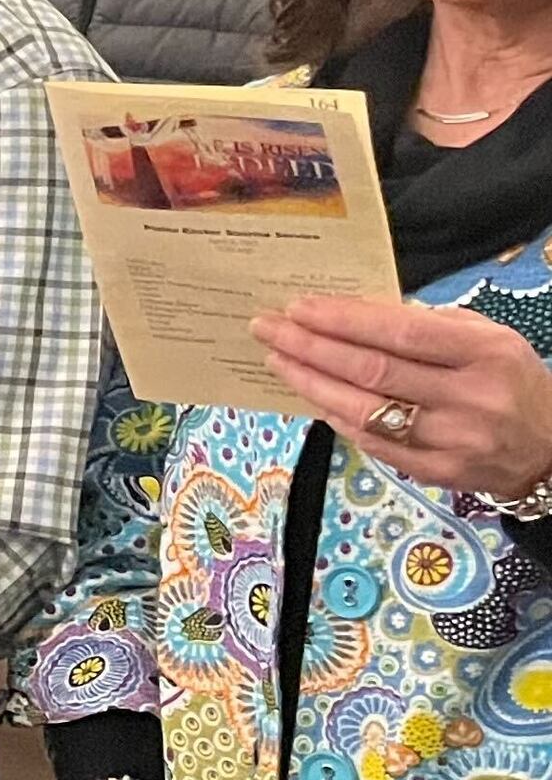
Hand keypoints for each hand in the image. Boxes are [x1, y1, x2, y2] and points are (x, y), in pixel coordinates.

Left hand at [256, 294, 551, 496]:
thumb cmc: (511, 379)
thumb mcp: (487, 337)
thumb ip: (427, 325)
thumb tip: (354, 315)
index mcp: (485, 353)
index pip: (400, 333)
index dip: (343, 320)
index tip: (298, 307)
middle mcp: (470, 398)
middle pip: (373, 371)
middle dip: (311, 347)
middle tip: (268, 328)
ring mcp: (454, 440)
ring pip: (366, 410)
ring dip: (312, 384)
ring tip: (277, 360)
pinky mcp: (440, 473)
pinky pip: (375, 443)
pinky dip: (338, 418)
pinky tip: (312, 397)